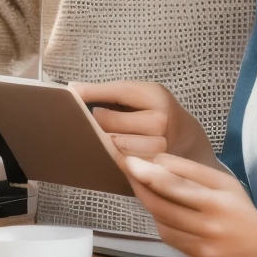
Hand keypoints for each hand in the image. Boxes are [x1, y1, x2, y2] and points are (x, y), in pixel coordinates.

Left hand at [72, 80, 218, 164]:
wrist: (184, 136)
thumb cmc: (153, 111)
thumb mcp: (138, 94)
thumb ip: (107, 91)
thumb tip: (72, 88)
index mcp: (157, 96)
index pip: (119, 92)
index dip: (92, 92)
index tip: (72, 92)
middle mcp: (162, 121)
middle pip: (111, 123)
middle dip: (97, 122)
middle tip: (90, 123)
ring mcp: (160, 147)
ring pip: (115, 146)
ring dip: (104, 143)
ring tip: (103, 139)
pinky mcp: (156, 168)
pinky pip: (124, 164)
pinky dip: (114, 158)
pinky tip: (113, 154)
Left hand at [123, 153, 256, 256]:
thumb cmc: (241, 214)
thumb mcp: (226, 187)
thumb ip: (196, 175)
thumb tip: (159, 162)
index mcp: (223, 188)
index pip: (186, 171)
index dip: (157, 163)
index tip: (136, 156)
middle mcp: (215, 209)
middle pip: (171, 190)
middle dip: (144, 176)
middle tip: (125, 164)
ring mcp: (207, 234)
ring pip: (164, 214)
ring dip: (146, 198)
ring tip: (136, 185)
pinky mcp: (201, 254)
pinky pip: (169, 235)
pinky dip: (158, 221)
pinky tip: (154, 212)